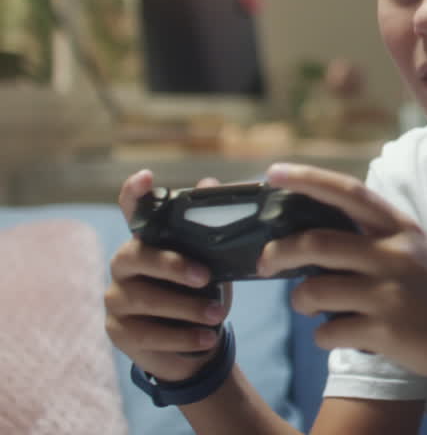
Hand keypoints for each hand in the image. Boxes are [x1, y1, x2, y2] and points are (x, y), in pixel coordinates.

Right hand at [104, 170, 233, 381]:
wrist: (197, 342)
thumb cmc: (202, 293)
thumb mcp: (213, 263)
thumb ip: (210, 231)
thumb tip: (211, 183)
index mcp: (148, 241)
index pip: (133, 212)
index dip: (135, 194)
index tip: (146, 176)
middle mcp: (123, 265)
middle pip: (136, 256)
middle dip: (172, 266)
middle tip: (205, 277)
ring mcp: (116, 299)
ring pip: (144, 299)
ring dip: (186, 308)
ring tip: (218, 316)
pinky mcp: (119, 331)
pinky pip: (148, 333)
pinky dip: (183, 337)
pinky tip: (207, 337)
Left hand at [257, 163, 426, 386]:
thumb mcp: (416, 252)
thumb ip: (373, 240)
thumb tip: (312, 238)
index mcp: (401, 229)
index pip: (348, 192)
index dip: (308, 180)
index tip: (273, 172)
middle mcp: (395, 255)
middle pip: (315, 244)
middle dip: (277, 252)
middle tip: (265, 262)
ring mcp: (391, 294)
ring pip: (313, 291)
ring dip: (300, 301)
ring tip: (310, 306)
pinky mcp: (386, 331)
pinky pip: (327, 332)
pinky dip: (324, 336)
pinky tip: (340, 334)